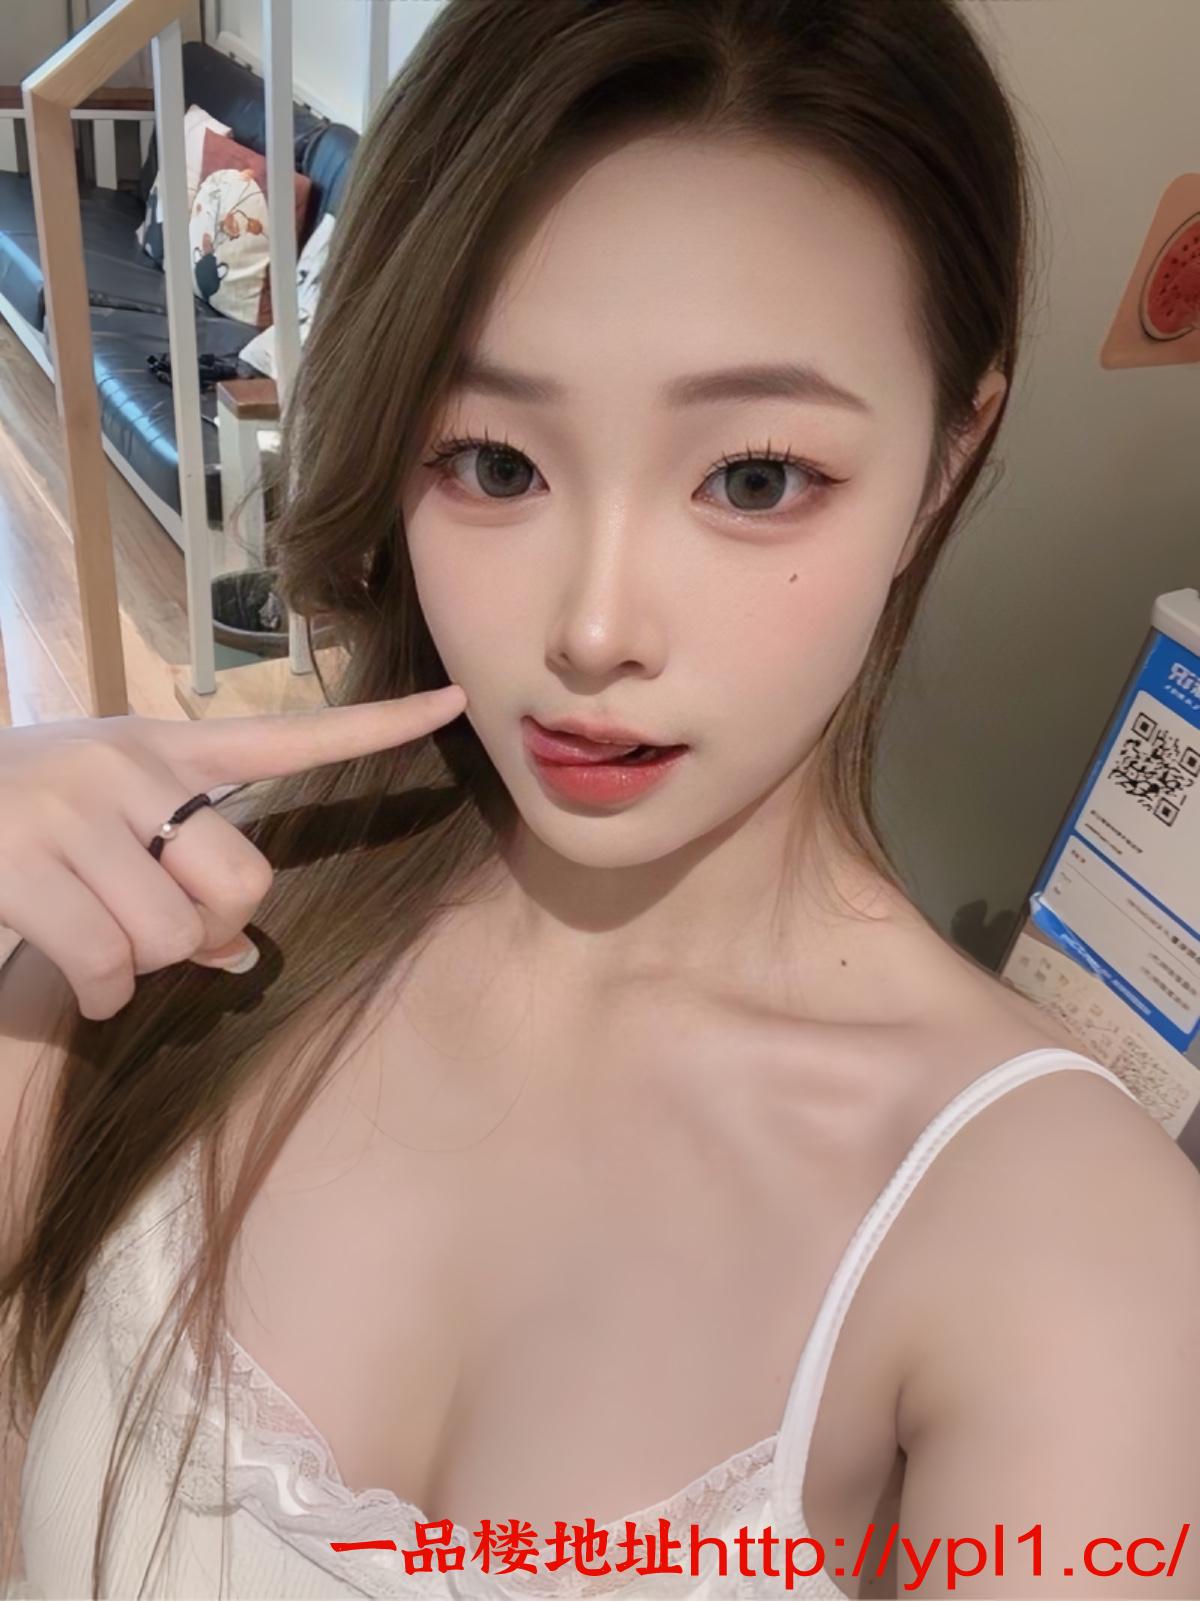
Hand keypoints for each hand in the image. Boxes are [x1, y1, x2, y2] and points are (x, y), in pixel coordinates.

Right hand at [0, 686, 467, 1019]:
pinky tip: (74, 977)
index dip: (378, 728)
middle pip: (242, 884)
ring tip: (93, 943)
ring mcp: (73, 809)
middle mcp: (128, 765)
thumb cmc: (19, 823)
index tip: (454, 703)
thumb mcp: (103, 825)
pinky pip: (111, 968)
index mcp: (162, 747)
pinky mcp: (24, 864)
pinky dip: (99, 995)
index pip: (289, 737)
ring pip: (172, 938)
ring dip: (139, 970)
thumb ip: (177, 871)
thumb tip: (238, 960)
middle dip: (206, 933)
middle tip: (156, 931)